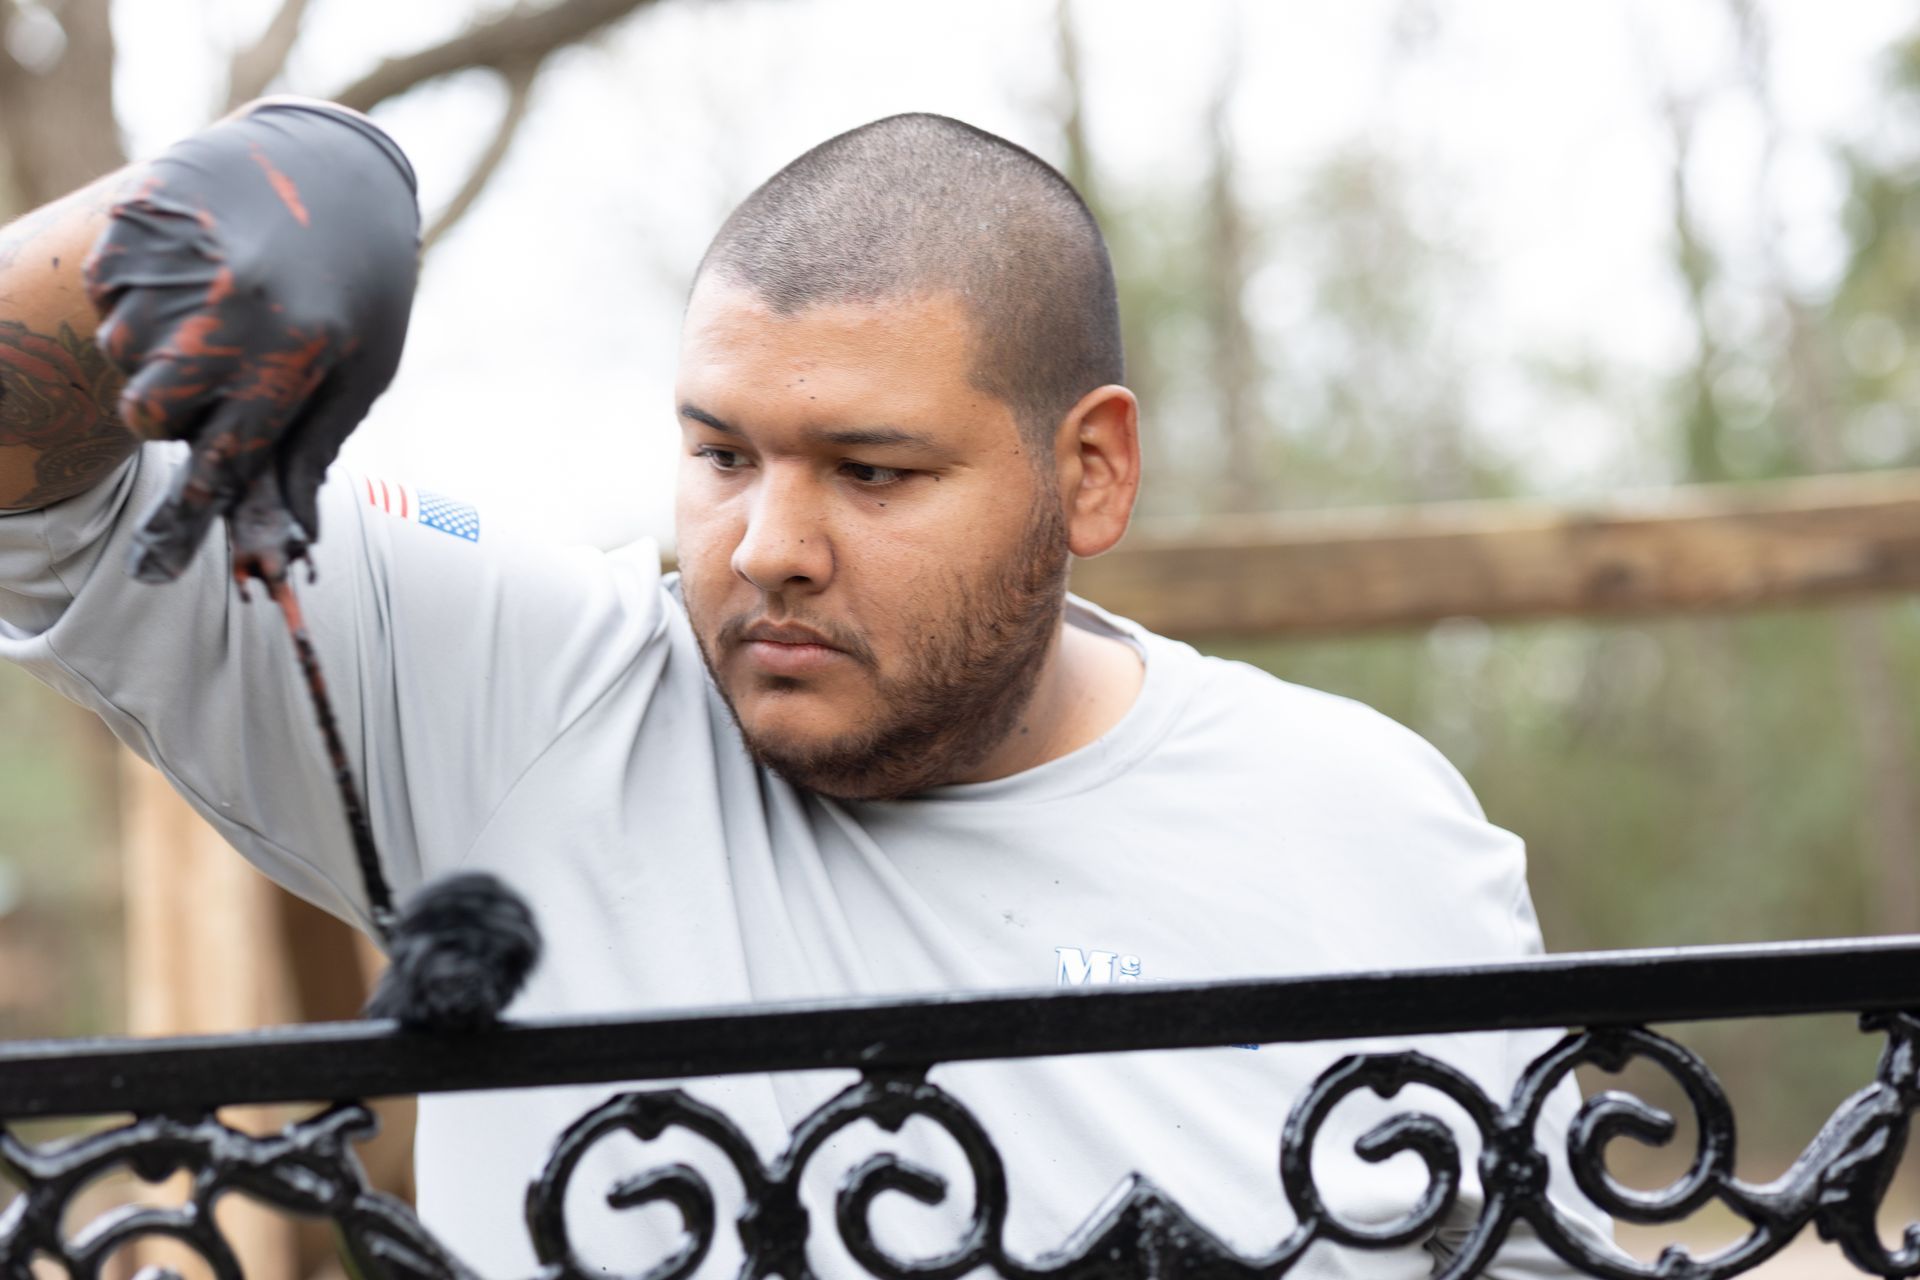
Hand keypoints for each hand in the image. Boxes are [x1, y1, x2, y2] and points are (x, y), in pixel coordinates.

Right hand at [83, 100, 419, 583]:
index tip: (164, 555)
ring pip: (121, 355)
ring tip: (216, 306)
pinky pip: (106, 294)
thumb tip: (291, 540)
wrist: (339, 166)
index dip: (192, 509)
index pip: (221, 458)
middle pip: (151, 416)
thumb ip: (313, 450)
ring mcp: (177, 263)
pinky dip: (136, 296)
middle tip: (217, 374)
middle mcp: (227, 311)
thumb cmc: (361, 285)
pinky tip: (192, 265)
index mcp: (291, 355)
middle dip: (174, 414)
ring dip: (157, 350)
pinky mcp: (137, 223)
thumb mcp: (361, 371)